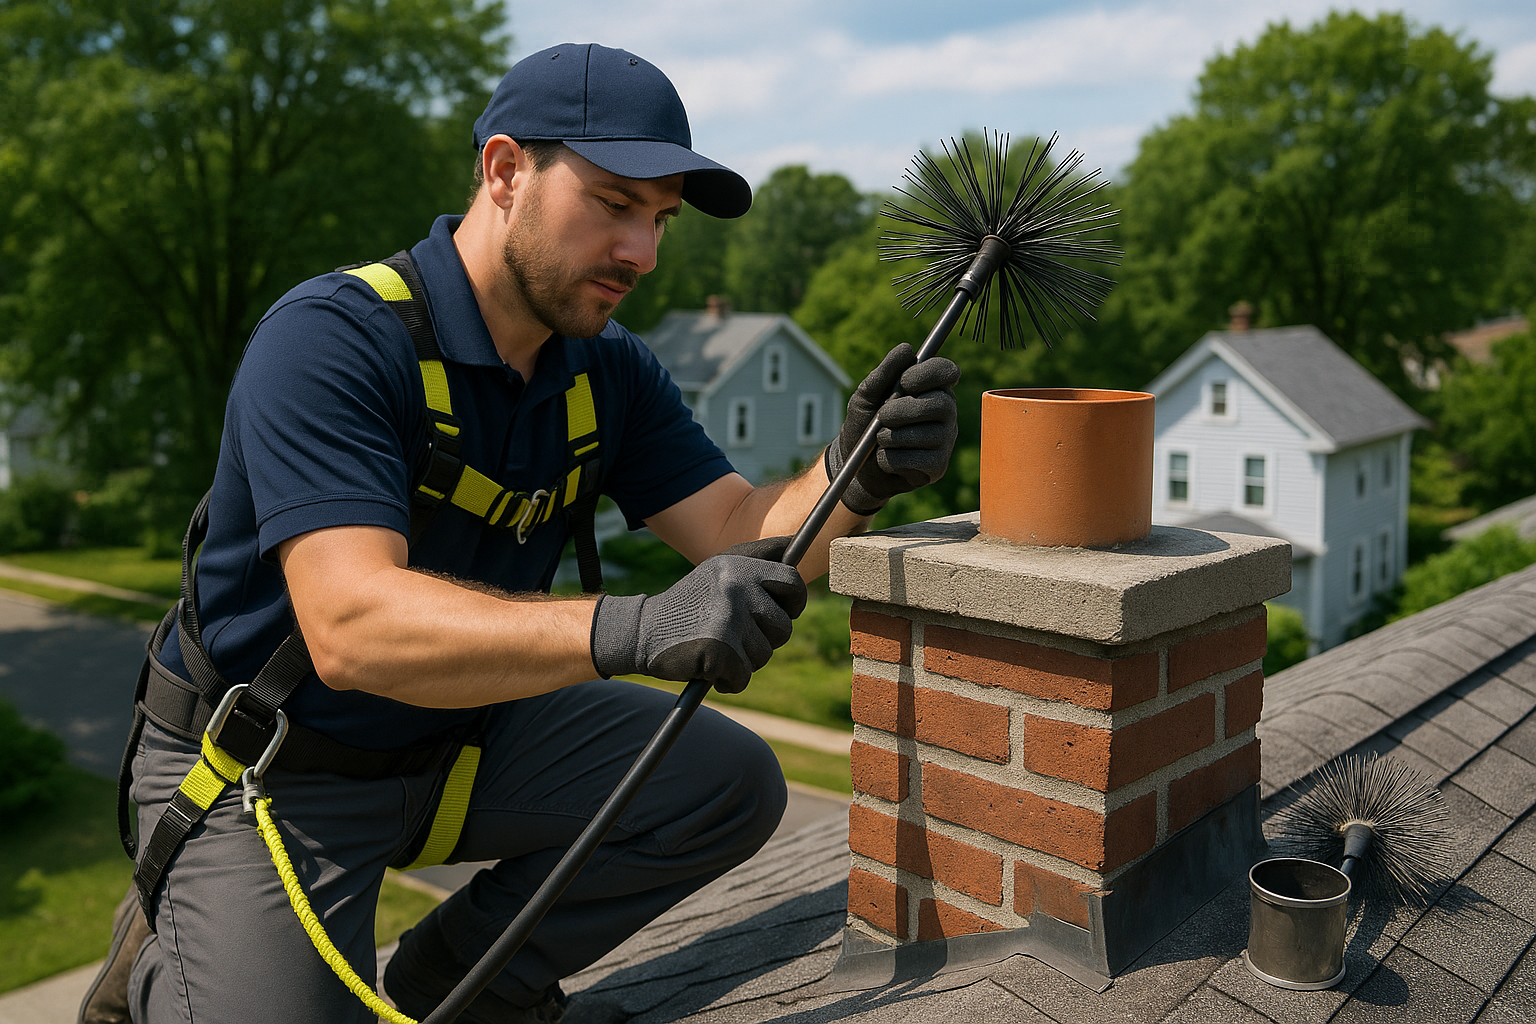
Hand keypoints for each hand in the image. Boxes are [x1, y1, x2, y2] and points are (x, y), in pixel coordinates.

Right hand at [590, 536, 806, 693]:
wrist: (643, 631)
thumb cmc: (690, 603)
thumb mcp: (720, 569)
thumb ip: (756, 557)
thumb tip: (794, 546)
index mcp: (738, 566)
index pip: (792, 582)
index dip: (795, 602)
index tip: (785, 612)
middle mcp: (735, 587)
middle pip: (783, 627)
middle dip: (764, 639)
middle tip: (735, 636)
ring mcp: (727, 618)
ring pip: (764, 655)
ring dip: (744, 661)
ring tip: (717, 647)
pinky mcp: (718, 650)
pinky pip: (743, 677)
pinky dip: (728, 680)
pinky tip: (707, 667)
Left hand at [825, 343, 959, 515]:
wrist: (855, 466)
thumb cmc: (863, 425)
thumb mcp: (866, 396)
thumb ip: (884, 372)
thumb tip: (907, 349)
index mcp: (931, 389)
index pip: (947, 371)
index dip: (927, 374)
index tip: (905, 382)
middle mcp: (945, 412)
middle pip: (940, 404)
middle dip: (905, 410)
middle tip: (882, 415)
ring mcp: (944, 440)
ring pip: (928, 435)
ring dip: (893, 437)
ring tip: (880, 439)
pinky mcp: (938, 466)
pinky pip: (918, 460)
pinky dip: (893, 459)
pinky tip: (885, 459)